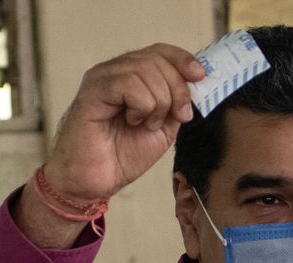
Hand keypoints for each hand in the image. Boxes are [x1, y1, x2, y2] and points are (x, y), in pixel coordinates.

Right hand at [45, 44, 204, 203]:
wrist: (95, 181)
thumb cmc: (121, 156)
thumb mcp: (163, 128)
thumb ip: (176, 104)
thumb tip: (194, 83)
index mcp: (130, 76)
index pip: (159, 51)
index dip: (183, 60)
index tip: (200, 77)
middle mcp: (114, 71)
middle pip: (157, 59)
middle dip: (177, 89)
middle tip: (177, 116)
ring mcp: (102, 78)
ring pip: (144, 69)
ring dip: (159, 101)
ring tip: (147, 124)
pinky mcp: (93, 91)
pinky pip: (128, 83)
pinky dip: (141, 105)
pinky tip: (133, 121)